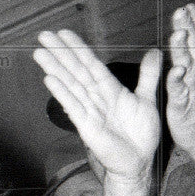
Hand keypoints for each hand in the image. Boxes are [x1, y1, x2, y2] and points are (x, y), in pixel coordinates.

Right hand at [34, 31, 161, 183]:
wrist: (139, 162)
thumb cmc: (141, 134)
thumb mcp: (147, 99)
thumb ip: (148, 75)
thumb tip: (154, 52)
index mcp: (111, 89)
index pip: (91, 64)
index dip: (78, 48)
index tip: (64, 33)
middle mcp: (97, 98)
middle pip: (76, 71)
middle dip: (60, 53)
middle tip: (43, 35)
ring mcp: (90, 111)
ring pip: (70, 85)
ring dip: (55, 69)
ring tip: (39, 53)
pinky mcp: (87, 127)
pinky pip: (74, 107)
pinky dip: (62, 93)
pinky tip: (49, 79)